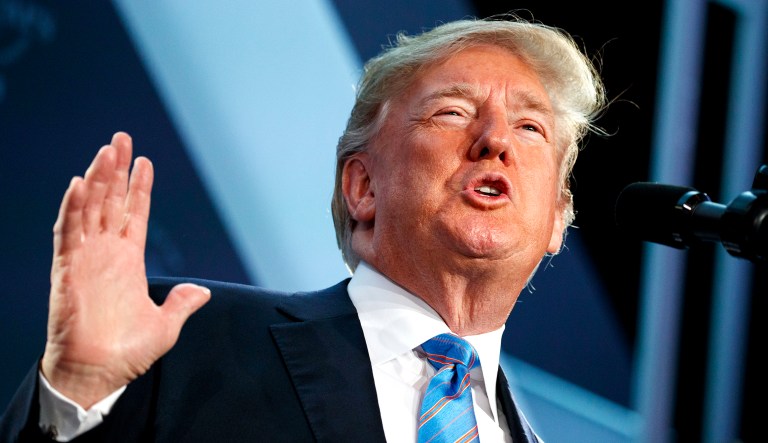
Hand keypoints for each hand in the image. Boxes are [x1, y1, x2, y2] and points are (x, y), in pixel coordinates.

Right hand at [40, 132, 210, 408]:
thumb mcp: (165, 326)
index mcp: (129, 262)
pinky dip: (73, 208)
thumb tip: (202, 292)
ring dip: (98, 178)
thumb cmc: (127, 354)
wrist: (98, 376)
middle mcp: (106, 254)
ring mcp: (86, 259)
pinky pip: (67, 233)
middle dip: (116, 169)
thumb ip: (181, 304)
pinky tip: (80, 183)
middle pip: (111, 201)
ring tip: (107, 149)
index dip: (140, 188)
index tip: (145, 161)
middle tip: (122, 137)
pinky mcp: (67, 270)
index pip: (134, 214)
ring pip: (90, 208)